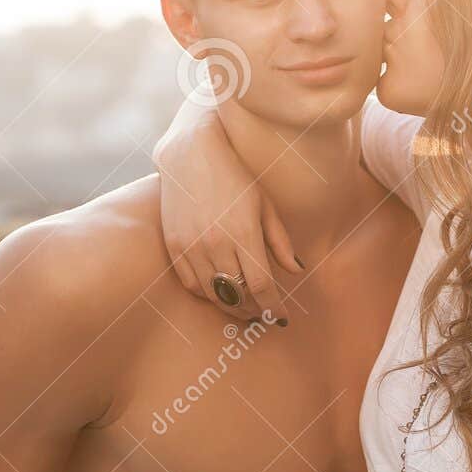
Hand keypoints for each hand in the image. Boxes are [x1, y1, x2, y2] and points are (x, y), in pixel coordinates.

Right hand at [154, 109, 300, 324]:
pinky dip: (208, 295)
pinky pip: (192, 284)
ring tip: (245, 308)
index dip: (274, 307)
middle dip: (255, 310)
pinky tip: (220, 294)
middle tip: (264, 315)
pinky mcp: (174, 245)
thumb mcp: (265, 205)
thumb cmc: (235, 176)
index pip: (262, 286)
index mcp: (244, 234)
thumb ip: (280, 241)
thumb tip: (296, 271)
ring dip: (232, 306)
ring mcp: (192, 246)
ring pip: (214, 295)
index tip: (282, 316)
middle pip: (238, 295)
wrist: (191, 154)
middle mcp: (216, 244)